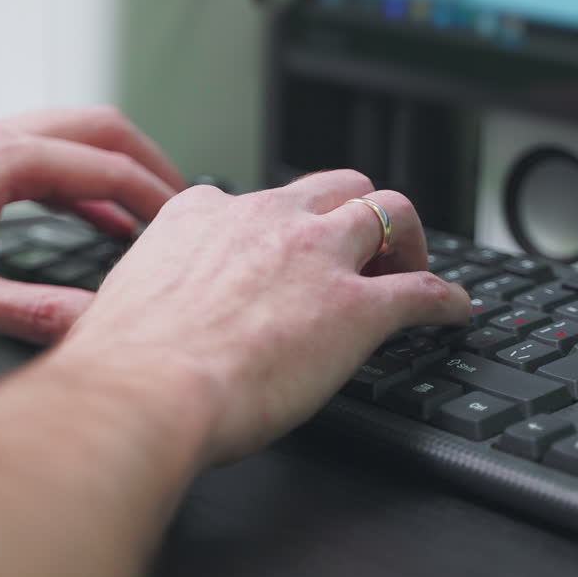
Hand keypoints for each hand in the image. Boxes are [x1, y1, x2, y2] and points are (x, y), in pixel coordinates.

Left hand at [0, 107, 184, 343]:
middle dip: (146, 160)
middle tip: (180, 199)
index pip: (104, 167)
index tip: (186, 220)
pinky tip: (77, 213)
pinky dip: (72, 177)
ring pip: (65, 134)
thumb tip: (91, 327)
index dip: (155, 195)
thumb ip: (27, 312)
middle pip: (95, 127)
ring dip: (109, 165)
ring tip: (141, 207)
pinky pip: (35, 153)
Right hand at [54, 170, 470, 464]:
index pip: (262, 200)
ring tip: (413, 265)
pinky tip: (454, 313)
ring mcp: (316, 256)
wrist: (144, 390)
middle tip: (363, 250)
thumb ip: (147, 289)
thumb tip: (127, 313)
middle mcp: (266, 219)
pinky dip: (446, 299)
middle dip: (356, 212)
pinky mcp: (357, 307)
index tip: (289, 250)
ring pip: (389, 210)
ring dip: (407, 237)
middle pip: (338, 186)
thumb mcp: (124, 299)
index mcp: (205, 214)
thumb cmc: (122, 362)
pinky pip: (424, 290)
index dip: (284, 226)